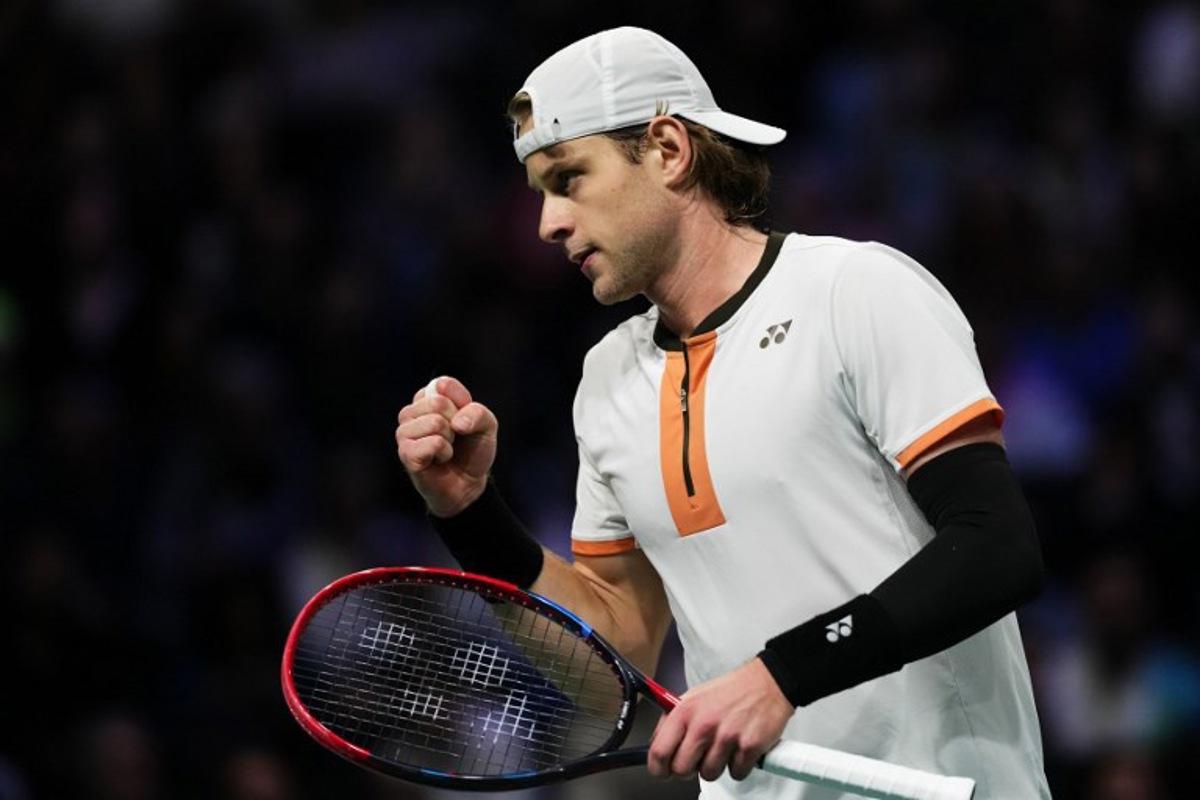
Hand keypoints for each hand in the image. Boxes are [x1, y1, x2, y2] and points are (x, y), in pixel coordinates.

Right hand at [395, 376, 497, 516]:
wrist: (467, 483)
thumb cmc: (472, 450)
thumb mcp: (487, 425)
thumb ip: (478, 413)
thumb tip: (457, 423)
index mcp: (427, 397)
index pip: (443, 385)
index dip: (463, 404)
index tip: (463, 420)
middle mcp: (410, 412)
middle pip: (439, 403)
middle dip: (457, 423)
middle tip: (454, 438)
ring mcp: (404, 433)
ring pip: (436, 422)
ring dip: (450, 440)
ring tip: (446, 449)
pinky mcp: (405, 453)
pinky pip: (433, 443)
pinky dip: (444, 453)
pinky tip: (439, 459)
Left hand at [647, 657, 792, 782]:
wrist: (768, 682)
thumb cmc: (730, 691)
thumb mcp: (694, 697)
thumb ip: (673, 721)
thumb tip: (656, 746)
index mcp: (685, 711)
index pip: (659, 751)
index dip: (658, 768)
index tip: (663, 771)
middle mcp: (703, 724)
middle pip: (682, 769)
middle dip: (689, 770)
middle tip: (698, 758)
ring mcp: (727, 736)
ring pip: (709, 774)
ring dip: (716, 766)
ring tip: (723, 747)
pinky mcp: (749, 747)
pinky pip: (736, 773)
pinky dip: (739, 766)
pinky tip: (739, 748)